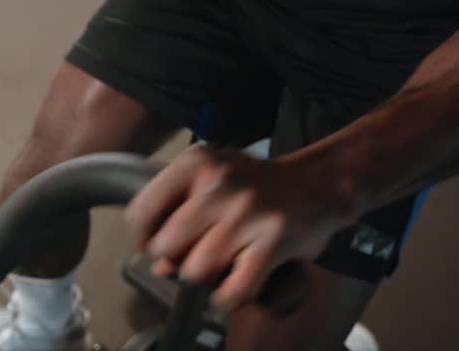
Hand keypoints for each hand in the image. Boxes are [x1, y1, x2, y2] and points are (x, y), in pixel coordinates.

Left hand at [124, 144, 353, 312]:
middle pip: (166, 247)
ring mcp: (245, 210)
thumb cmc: (255, 186)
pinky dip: (230, 297)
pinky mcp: (273, 239)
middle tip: (196, 256)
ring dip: (206, 279)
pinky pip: (233, 290)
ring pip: (196, 271)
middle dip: (177, 261)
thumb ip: (178, 216)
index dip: (144, 239)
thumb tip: (160, 267)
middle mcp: (217, 182)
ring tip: (222, 266)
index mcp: (195, 162)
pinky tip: (238, 282)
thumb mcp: (210, 182)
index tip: (158, 247)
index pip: (141, 212)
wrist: (317, 183)